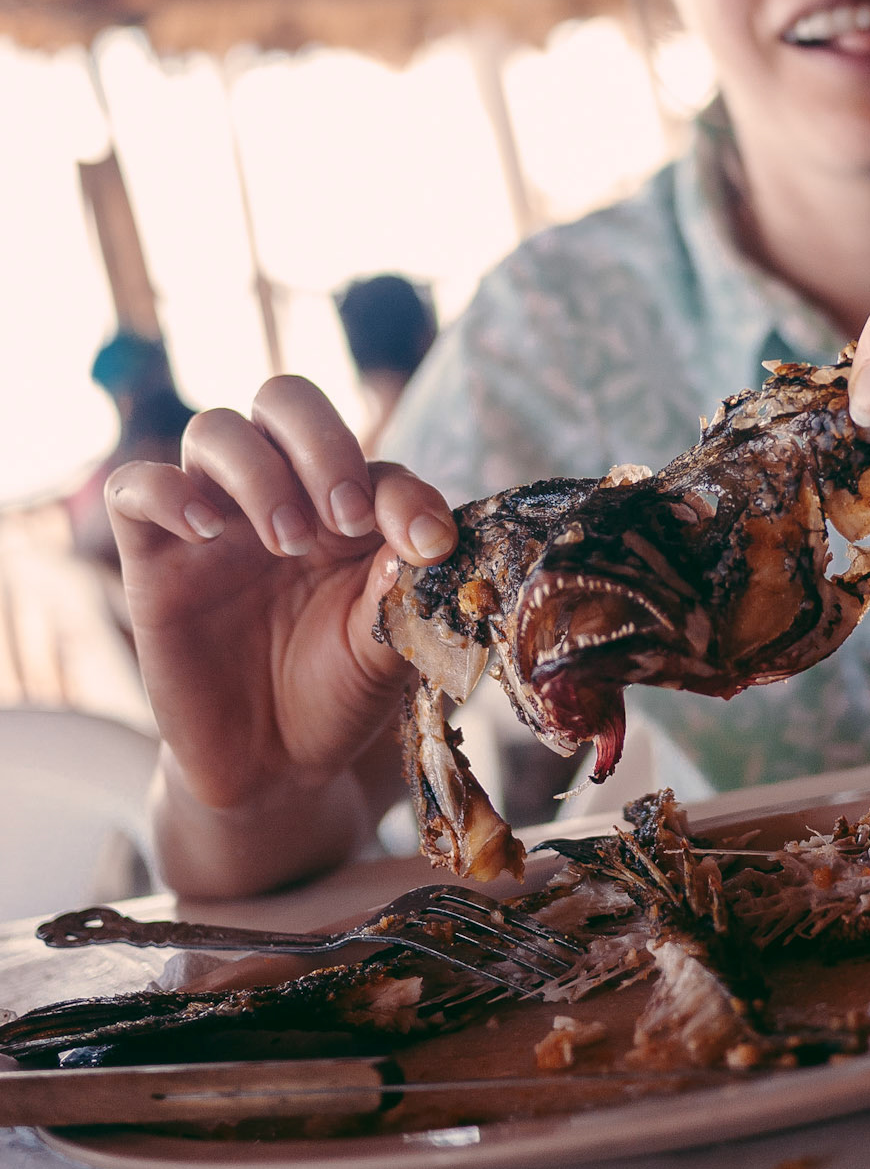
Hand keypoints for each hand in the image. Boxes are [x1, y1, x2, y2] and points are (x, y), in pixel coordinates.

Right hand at [107, 376, 457, 886]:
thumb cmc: (337, 691)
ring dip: (258, 471)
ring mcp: (214, 521)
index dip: (405, 494)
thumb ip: (405, 589)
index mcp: (348, 508)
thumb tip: (433, 541)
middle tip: (344, 518)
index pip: (375, 462)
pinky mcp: (153, 558)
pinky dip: (168, 490)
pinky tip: (208, 529)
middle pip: (285, 401)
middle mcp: (281, 495)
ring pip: (215, 431)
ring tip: (286, 541)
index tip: (428, 543)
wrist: (272, 767)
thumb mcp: (385, 645)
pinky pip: (137, 487)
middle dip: (322, 442)